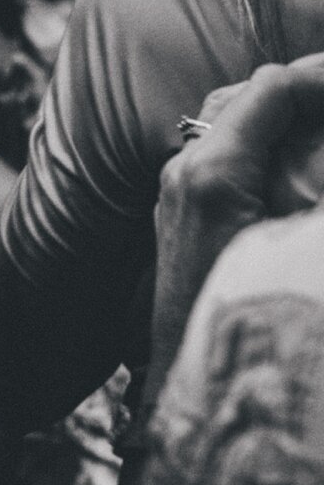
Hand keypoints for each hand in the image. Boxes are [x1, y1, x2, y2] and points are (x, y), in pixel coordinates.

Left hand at [149, 55, 323, 394]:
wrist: (187, 396)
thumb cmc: (247, 323)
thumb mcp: (296, 249)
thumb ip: (308, 181)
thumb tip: (312, 163)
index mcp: (214, 173)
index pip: (273, 88)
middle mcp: (184, 171)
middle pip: (249, 94)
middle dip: (306, 87)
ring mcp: (175, 192)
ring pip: (231, 121)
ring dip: (284, 113)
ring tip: (322, 118)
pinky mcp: (180, 216)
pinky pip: (220, 154)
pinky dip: (263, 143)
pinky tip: (298, 162)